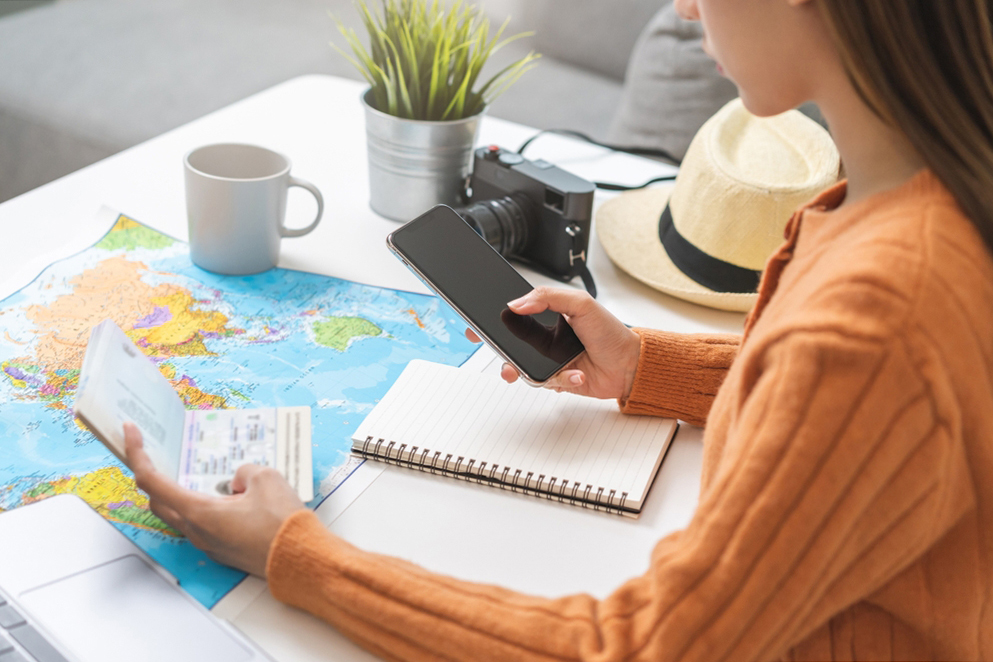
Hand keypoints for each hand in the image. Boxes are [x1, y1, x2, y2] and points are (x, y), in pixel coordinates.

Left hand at [123, 422, 304, 576]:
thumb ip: (243, 471)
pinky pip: (203, 524)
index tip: (131, 433)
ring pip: (181, 514)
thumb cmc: (282, 524)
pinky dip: (204, 507)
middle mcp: (197, 531)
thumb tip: (237, 482)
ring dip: (182, 492)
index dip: (137, 453)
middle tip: (156, 454)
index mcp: (198, 512)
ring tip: (201, 474)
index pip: (152, 481)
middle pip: (158, 501)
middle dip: (153, 475)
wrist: (300, 559)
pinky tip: (228, 496)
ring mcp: (209, 544)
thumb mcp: (265, 478)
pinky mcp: (223, 550)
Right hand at [465, 287, 640, 399]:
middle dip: (499, 352)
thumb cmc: (611, 332)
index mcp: (548, 316)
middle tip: (495, 352)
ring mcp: (549, 361)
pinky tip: (577, 373)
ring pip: (522, 368)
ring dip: (520, 371)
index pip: (514, 315)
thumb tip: (517, 303)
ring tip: (518, 372)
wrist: (630, 363)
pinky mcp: (557, 380)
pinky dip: (561, 379)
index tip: (476, 324)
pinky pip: (545, 383)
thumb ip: (548, 296)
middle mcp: (545, 339)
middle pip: (511, 345)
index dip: (493, 320)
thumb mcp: (581, 303)